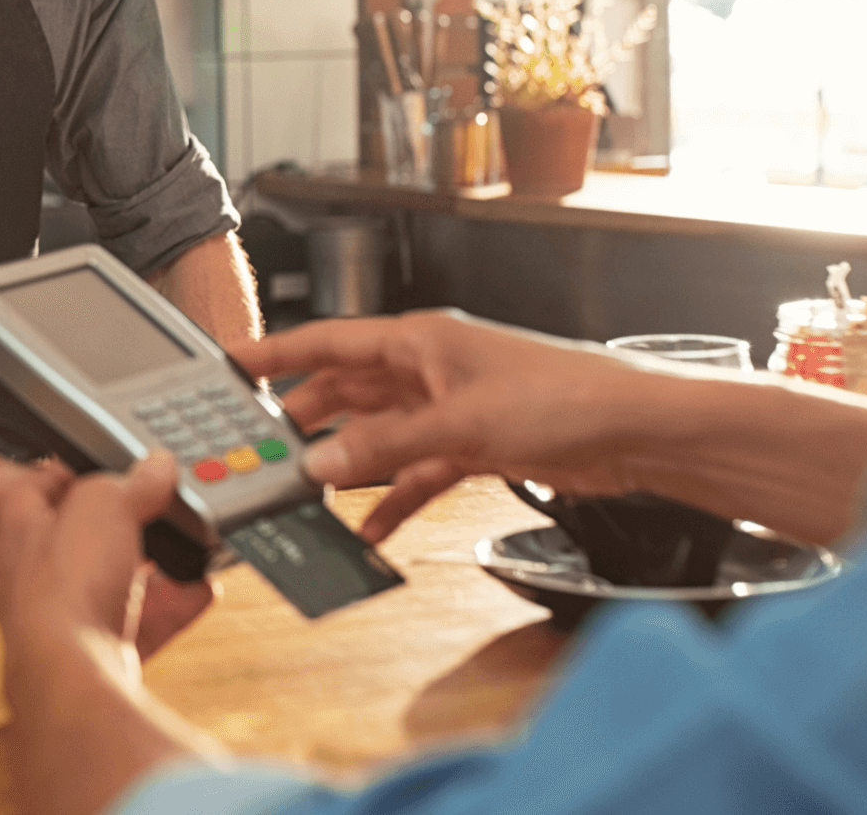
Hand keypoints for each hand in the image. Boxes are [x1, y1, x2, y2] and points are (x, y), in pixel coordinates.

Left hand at [0, 452, 216, 686]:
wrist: (73, 678)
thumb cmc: (63, 588)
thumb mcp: (103, 506)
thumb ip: (130, 482)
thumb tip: (155, 467)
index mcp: (22, 530)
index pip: (39, 486)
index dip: (71, 469)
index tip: (103, 461)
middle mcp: (37, 576)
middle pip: (83, 538)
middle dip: (122, 523)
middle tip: (155, 506)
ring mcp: (67, 620)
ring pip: (114, 583)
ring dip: (152, 568)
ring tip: (186, 548)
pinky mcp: (98, 655)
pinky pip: (142, 625)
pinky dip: (173, 607)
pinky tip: (200, 591)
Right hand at [231, 310, 654, 542]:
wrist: (635, 431)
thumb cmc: (567, 396)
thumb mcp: (461, 423)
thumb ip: (386, 446)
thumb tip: (322, 461)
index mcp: (419, 339)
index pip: (328, 341)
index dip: (276, 353)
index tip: (231, 364)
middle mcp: (429, 368)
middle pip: (347, 391)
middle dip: (304, 419)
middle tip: (259, 446)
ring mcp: (450, 407)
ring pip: (378, 435)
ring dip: (347, 463)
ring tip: (306, 491)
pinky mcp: (474, 445)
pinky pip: (416, 471)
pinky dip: (394, 497)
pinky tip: (373, 527)